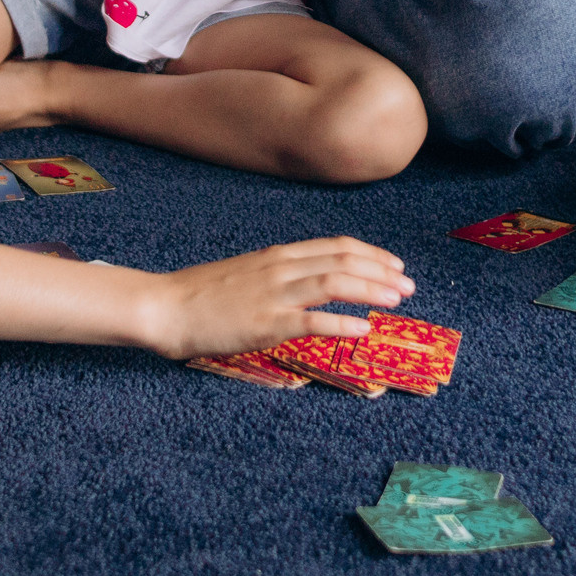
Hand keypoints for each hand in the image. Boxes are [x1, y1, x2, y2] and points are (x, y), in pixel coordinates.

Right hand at [142, 236, 415, 359]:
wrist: (166, 306)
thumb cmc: (202, 295)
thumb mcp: (246, 275)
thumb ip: (278, 276)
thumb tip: (306, 284)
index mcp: (278, 255)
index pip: (336, 246)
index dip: (371, 254)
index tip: (395, 266)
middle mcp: (281, 268)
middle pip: (343, 260)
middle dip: (382, 271)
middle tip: (408, 285)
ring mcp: (274, 294)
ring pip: (335, 283)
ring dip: (372, 290)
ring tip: (397, 300)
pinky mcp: (265, 323)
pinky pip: (312, 321)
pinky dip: (343, 323)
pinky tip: (364, 330)